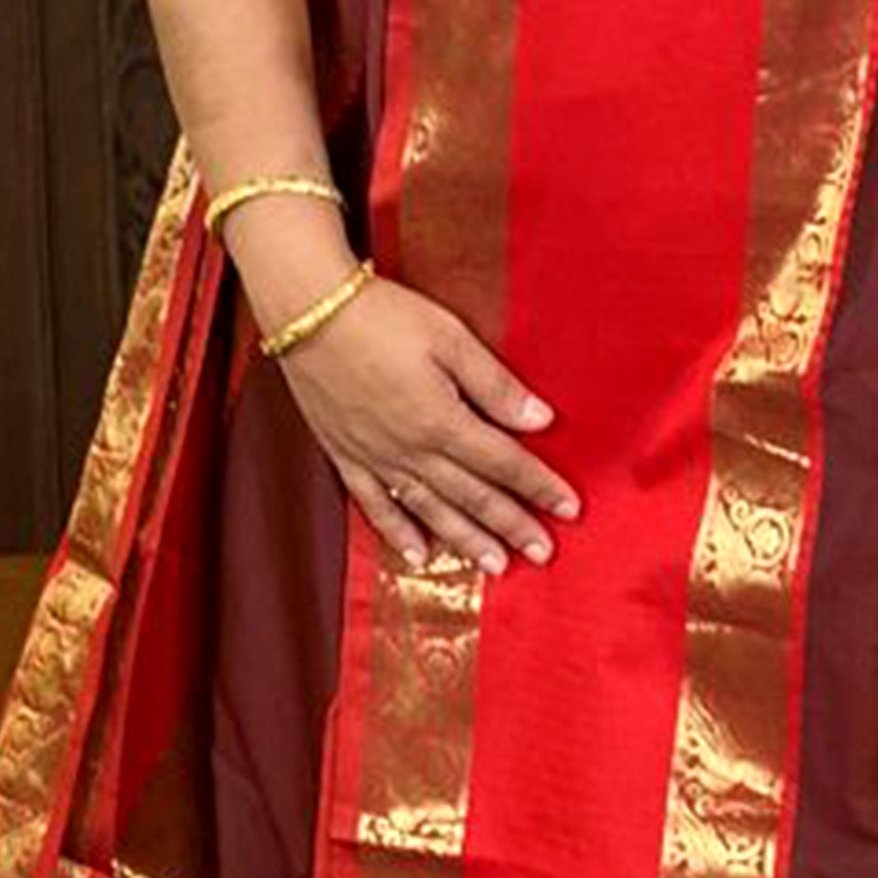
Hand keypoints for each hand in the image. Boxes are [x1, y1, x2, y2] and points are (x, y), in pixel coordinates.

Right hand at [267, 270, 581, 574]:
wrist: (307, 311)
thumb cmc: (383, 316)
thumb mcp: (450, 339)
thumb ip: (495, 385)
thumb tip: (540, 420)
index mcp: (442, 421)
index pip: (504, 463)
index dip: (540, 487)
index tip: (569, 508)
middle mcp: (411, 450)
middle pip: (473, 496)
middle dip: (512, 526)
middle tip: (543, 553)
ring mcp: (376, 457)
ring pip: (430, 510)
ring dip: (466, 540)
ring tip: (496, 566)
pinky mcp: (346, 454)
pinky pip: (375, 504)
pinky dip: (398, 531)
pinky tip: (418, 554)